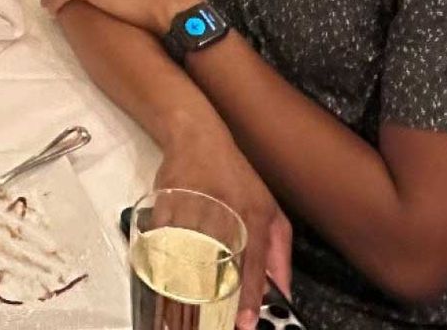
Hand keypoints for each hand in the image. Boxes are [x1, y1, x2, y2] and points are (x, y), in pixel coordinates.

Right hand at [153, 125, 292, 329]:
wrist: (196, 136)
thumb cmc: (236, 176)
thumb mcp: (269, 209)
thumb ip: (280, 252)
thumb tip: (282, 292)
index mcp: (253, 215)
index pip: (253, 262)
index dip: (250, 296)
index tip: (245, 323)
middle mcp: (224, 212)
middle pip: (218, 263)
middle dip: (215, 297)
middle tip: (215, 320)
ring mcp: (193, 207)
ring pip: (188, 255)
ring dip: (187, 285)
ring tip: (186, 309)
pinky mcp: (166, 204)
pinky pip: (164, 240)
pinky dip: (163, 261)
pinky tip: (165, 279)